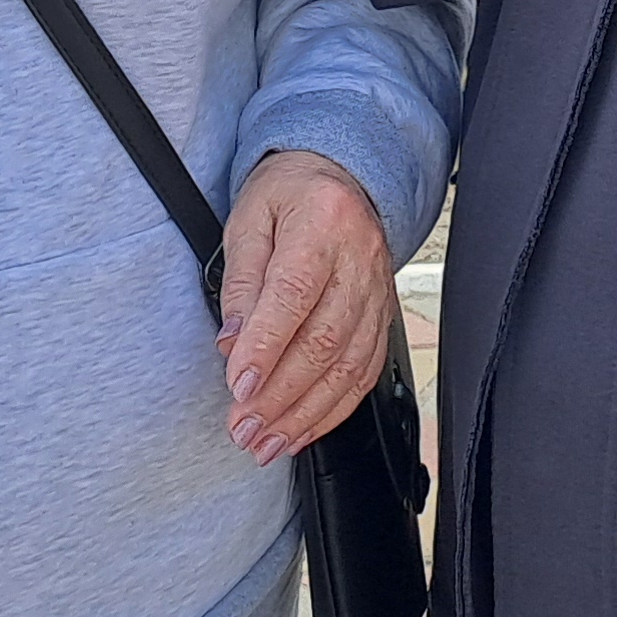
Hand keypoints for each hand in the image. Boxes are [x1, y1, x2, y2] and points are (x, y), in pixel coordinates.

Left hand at [218, 150, 392, 463]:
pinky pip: (365, 372)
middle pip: (325, 339)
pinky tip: (302, 430)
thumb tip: (232, 344)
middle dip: (281, 395)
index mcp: (323, 221)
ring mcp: (378, 289)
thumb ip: (240, 281)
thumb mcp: (247, 219)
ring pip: (349, 366)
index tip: (237, 387)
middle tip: (243, 428)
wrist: (337, 174)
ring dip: (305, 414)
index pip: (294, 294)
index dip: (267, 347)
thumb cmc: (286, 194)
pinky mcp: (383, 315)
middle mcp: (360, 257)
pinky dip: (333, 409)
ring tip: (266, 443)